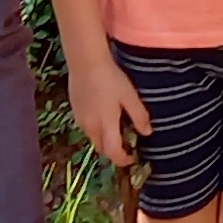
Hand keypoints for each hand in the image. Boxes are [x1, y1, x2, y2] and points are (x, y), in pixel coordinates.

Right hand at [67, 52, 148, 171]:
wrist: (86, 62)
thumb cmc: (111, 79)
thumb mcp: (130, 97)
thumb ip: (139, 116)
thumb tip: (147, 133)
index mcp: (106, 126)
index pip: (113, 153)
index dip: (123, 160)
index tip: (132, 158)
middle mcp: (90, 127)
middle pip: (102, 149)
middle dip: (114, 152)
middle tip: (126, 145)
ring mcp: (80, 120)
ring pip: (93, 139)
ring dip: (104, 140)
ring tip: (116, 130)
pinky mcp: (75, 111)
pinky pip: (86, 128)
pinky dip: (96, 129)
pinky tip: (103, 115)